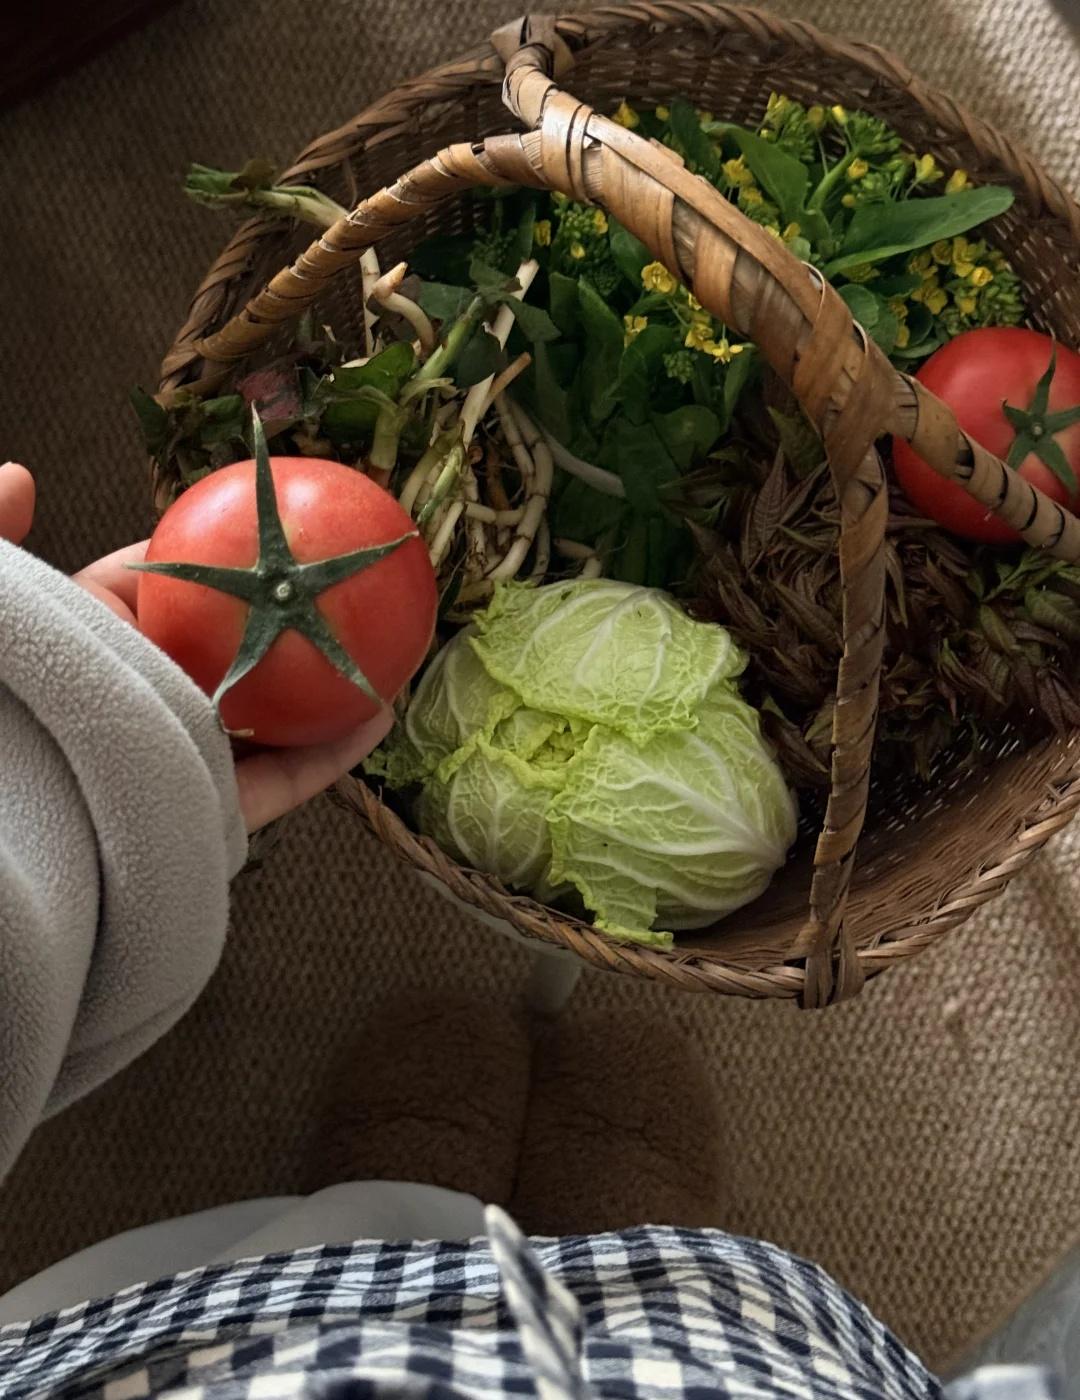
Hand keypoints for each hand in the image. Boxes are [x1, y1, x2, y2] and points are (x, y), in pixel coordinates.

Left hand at [0, 462, 390, 831]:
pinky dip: (334, 753)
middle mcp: (146, 703)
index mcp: (96, 651)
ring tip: (379, 650)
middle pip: (229, 653)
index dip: (208, 560)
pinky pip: (284, 780)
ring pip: (267, 719)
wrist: (14, 830)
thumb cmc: (4, 708)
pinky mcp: (213, 814)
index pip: (157, 595)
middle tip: (340, 583)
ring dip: (327, 687)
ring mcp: (184, 759)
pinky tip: (376, 716)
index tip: (261, 528)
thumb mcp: (1, 608)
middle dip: (286, 621)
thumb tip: (20, 472)